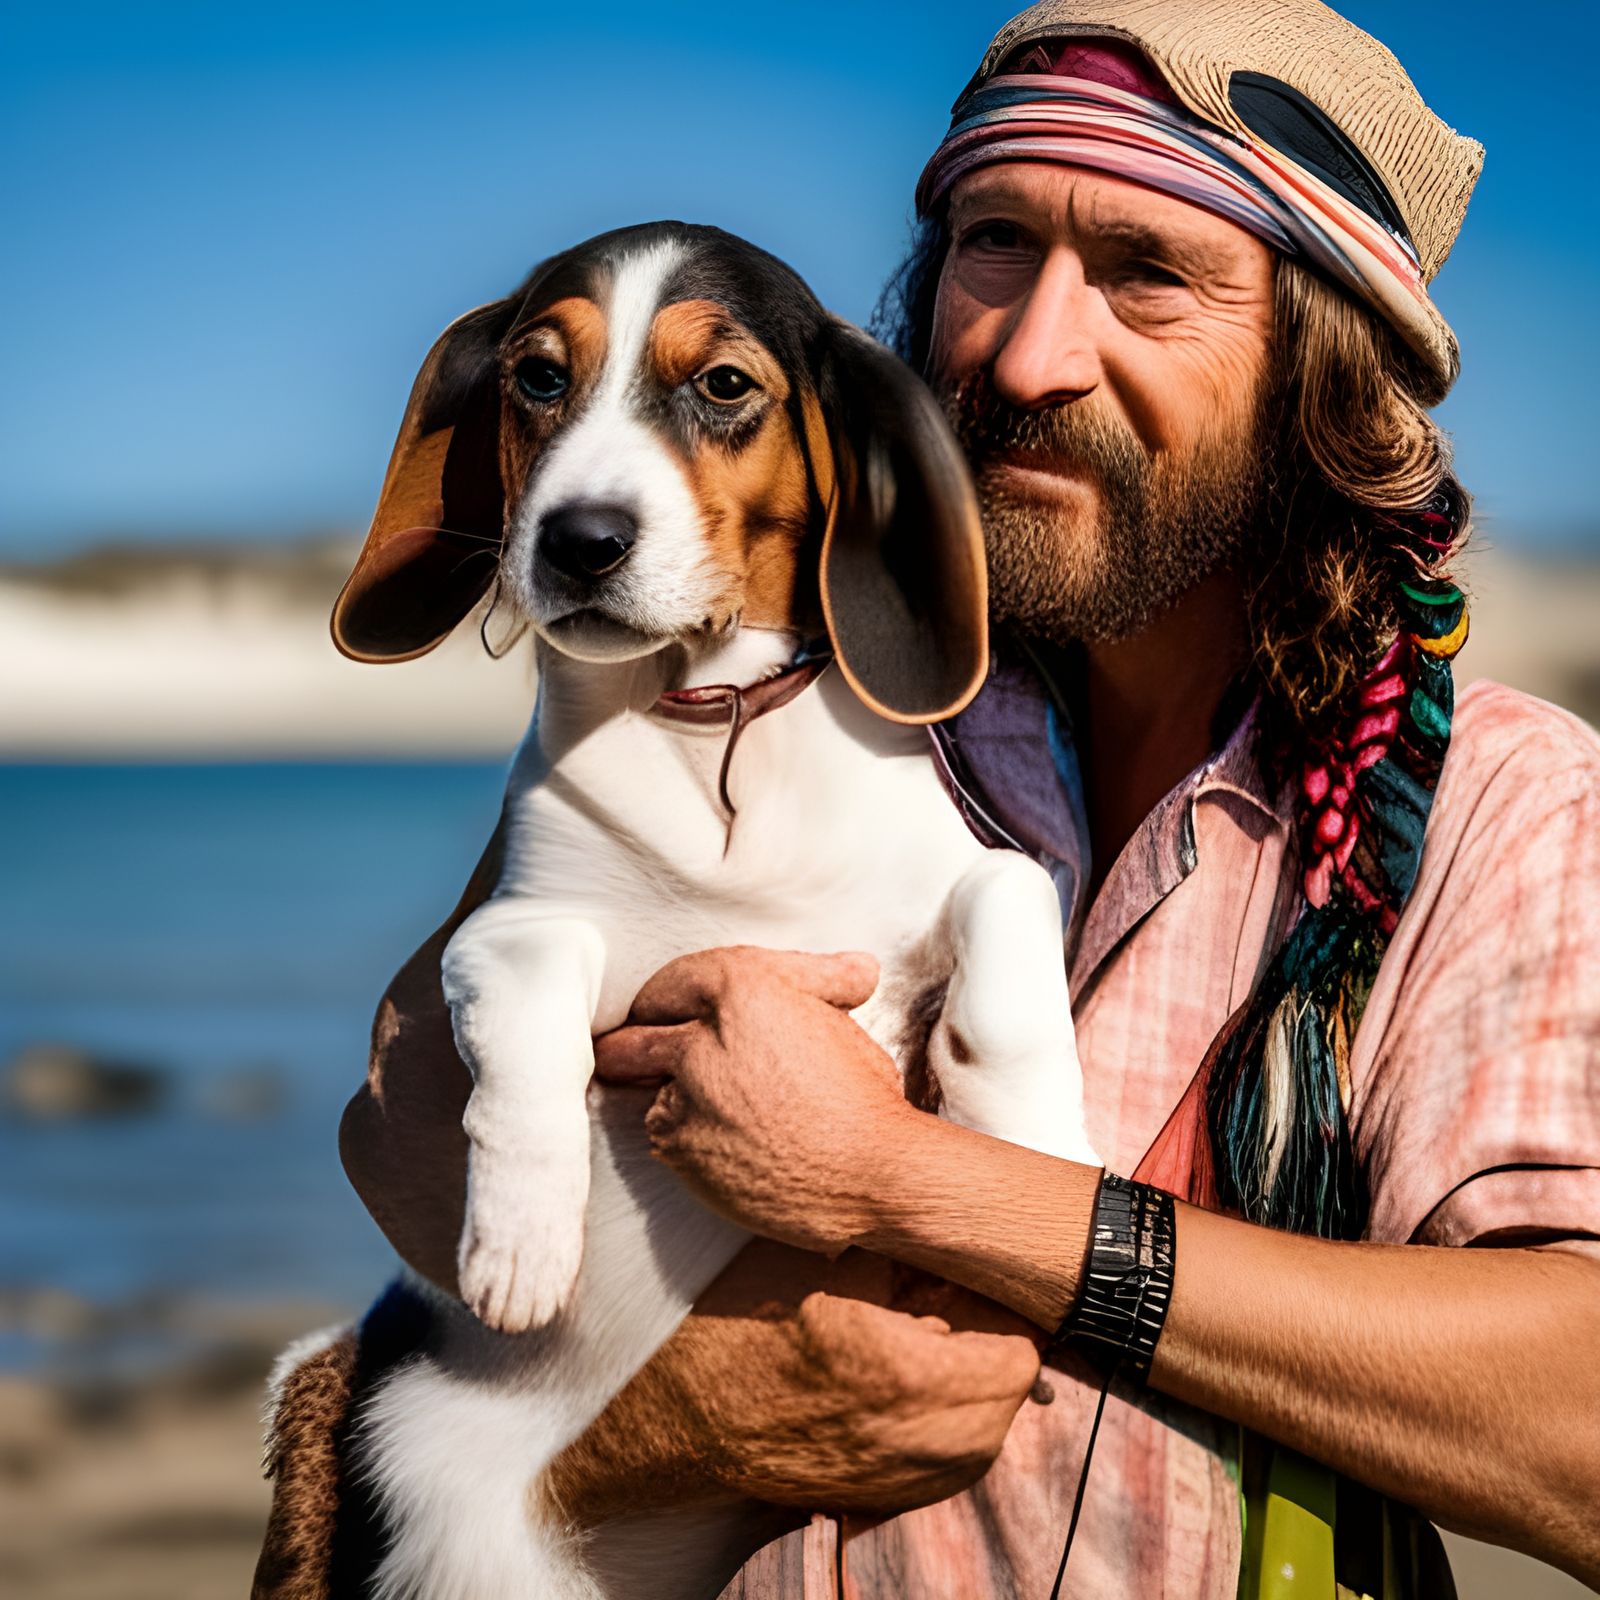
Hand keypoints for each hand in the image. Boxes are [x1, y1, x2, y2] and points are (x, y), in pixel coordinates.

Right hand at [549, 1238, 1042, 1521]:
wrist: (674, 1411)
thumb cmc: (739, 1321)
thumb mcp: (824, 1261)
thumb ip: (907, 1257)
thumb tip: (970, 1246)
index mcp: (902, 1370)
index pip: (1017, 1355)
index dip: (1005, 1312)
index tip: (980, 1289)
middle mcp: (910, 1438)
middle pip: (1010, 1400)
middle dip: (997, 1351)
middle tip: (956, 1313)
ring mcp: (895, 1479)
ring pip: (986, 1441)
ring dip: (979, 1394)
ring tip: (936, 1349)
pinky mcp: (875, 1499)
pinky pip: (948, 1472)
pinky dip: (950, 1432)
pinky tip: (912, 1391)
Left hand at [591, 946, 918, 1253]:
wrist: (872, 1175)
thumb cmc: (863, 1095)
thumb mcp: (841, 1018)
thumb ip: (817, 981)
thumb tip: (848, 966)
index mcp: (739, 991)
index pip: (671, 981)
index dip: (670, 999)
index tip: (669, 1011)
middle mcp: (698, 1041)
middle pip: (631, 1037)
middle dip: (639, 1044)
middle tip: (665, 1055)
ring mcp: (682, 1101)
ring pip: (646, 1087)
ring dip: (671, 1092)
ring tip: (722, 1106)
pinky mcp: (679, 1150)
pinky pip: (666, 1135)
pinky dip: (689, 1135)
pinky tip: (733, 1140)